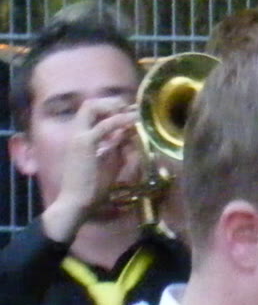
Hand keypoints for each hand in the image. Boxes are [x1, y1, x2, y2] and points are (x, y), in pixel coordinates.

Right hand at [41, 101, 140, 244]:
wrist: (77, 202)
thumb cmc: (93, 186)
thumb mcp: (110, 160)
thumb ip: (118, 145)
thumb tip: (129, 132)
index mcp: (81, 137)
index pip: (93, 112)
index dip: (113, 108)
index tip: (132, 112)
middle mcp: (77, 133)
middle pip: (90, 104)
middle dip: (112, 102)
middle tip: (132, 109)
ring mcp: (78, 136)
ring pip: (91, 106)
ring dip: (114, 106)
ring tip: (133, 113)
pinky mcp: (84, 143)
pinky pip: (104, 125)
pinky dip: (120, 120)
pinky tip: (133, 121)